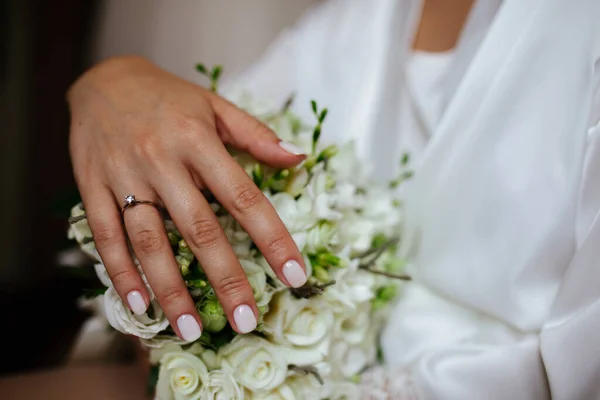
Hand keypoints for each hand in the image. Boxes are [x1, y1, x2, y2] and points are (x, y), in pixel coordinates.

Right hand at [68, 56, 307, 340]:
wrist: (102, 79)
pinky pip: (105, 235)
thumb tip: (299, 157)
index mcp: (198, 141)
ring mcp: (123, 176)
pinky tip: (140, 304)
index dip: (272, 238)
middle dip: (225, 278)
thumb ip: (256, 134)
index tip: (294, 275)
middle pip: (198, 228)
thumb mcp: (215, 106)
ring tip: (191, 331)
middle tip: (246, 320)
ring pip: (149, 240)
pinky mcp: (92, 187)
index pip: (244, 197)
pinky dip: (121, 272)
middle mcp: (162, 161)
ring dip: (170, 288)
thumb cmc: (169, 98)